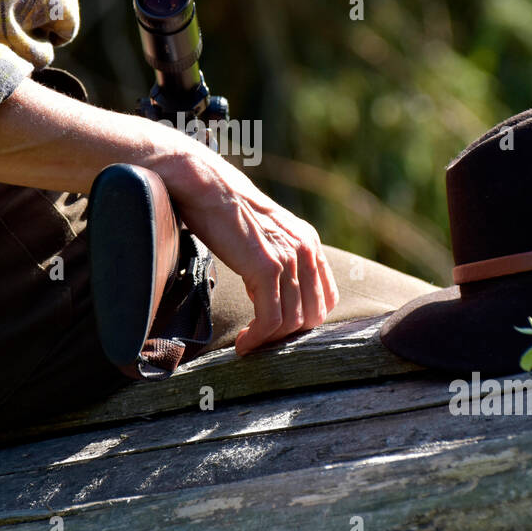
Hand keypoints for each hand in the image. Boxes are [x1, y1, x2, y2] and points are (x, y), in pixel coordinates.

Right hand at [155, 149, 339, 353]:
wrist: (206, 186)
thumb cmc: (224, 211)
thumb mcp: (263, 235)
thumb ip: (276, 260)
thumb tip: (267, 296)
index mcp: (308, 242)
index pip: (325, 297)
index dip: (303, 320)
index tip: (278, 329)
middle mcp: (305, 249)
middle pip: (312, 314)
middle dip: (287, 335)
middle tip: (262, 341)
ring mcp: (289, 258)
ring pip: (292, 321)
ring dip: (270, 341)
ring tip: (248, 344)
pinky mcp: (267, 267)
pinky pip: (270, 319)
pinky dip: (258, 338)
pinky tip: (243, 344)